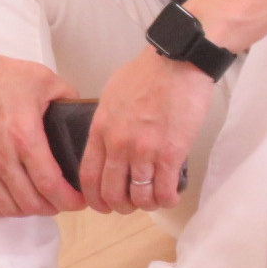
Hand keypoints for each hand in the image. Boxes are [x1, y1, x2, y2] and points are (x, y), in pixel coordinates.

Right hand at [0, 47, 84, 217]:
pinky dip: (3, 209)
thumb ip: (69, 96)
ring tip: (43, 199)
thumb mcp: (43, 78)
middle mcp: (0, 158)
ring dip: (31, 210)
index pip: (50, 184)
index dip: (70, 200)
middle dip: (55, 207)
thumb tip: (81, 114)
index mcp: (24, 137)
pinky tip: (15, 200)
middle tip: (65, 200)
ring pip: (10, 208)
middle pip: (32, 203)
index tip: (81, 200)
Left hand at [82, 46, 213, 212]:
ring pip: (139, 197)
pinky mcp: (171, 153)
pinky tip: (171, 195)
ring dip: (146, 205)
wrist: (178, 60)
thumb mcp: (112, 94)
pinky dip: (167, 199)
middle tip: (130, 206)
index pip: (88, 177)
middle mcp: (119, 145)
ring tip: (154, 200)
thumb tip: (108, 137)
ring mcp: (145, 151)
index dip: (94, 198)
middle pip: (112, 193)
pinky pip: (164, 190)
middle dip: (120, 207)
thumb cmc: (149, 71)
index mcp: (101, 129)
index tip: (102, 204)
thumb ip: (106, 121)